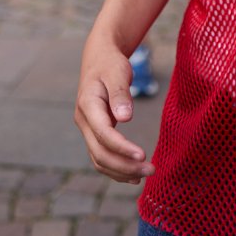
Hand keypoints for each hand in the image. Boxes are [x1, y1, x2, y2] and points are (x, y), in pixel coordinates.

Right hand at [74, 35, 154, 185]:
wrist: (99, 59)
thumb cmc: (110, 64)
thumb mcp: (117, 72)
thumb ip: (120, 94)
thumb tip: (125, 118)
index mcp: (87, 105)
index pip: (103, 134)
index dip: (122, 148)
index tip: (143, 155)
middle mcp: (83, 121)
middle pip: (100, 153)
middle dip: (125, 166)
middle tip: (152, 169)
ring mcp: (87, 130)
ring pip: (99, 160)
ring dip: (122, 171)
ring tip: (147, 173)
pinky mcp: (94, 134)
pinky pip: (101, 158)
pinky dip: (116, 169)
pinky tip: (134, 175)